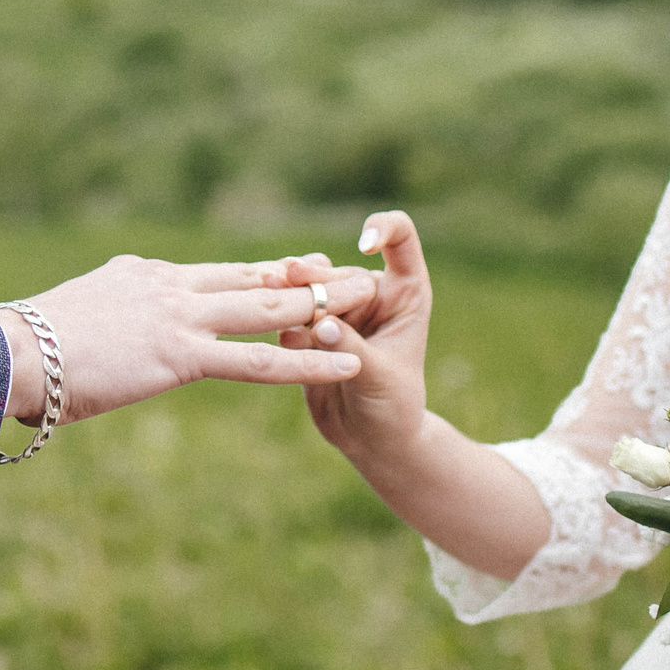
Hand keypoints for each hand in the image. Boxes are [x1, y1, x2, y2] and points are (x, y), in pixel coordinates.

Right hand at [0, 255, 379, 425]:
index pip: (219, 274)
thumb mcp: (72, 323)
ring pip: (269, 307)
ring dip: (324, 304)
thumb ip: (104, 317)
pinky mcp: (182, 355)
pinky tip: (347, 362)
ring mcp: (180, 317)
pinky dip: (309, 360)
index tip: (301, 267)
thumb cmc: (23, 351)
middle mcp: (170, 287)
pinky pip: (259, 360)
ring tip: (370, 299)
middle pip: (255, 277)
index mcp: (145, 278)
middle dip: (309, 276)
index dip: (265, 271)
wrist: (6, 354)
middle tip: (354, 272)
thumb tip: (103, 327)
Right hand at [266, 211, 431, 468]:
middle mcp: (369, 295)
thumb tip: (321, 324)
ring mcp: (337, 311)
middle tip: (287, 276)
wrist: (370, 439)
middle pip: (339, 268)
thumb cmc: (394, 407)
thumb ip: (352, 349)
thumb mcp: (380, 379)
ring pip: (308, 290)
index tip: (363, 243)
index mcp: (403, 294)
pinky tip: (266, 324)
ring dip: (288, 289)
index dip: (383, 229)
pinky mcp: (307, 330)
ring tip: (267, 286)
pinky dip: (276, 314)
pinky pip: (288, 314)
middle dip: (315, 273)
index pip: (398, 240)